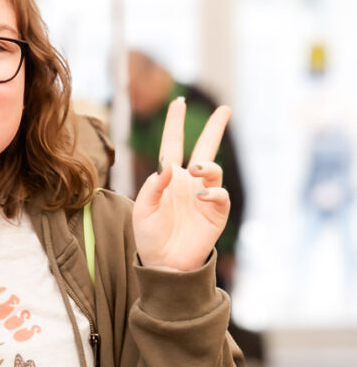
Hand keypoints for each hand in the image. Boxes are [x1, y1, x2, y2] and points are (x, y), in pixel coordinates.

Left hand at [132, 98, 231, 271]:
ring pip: (213, 169)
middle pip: (204, 149)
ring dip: (207, 165)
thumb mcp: (142, 209)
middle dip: (215, 129)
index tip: (178, 102)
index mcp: (168, 178)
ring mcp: (204, 196)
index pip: (172, 145)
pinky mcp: (216, 213)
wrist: (164, 263)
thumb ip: (152, 186)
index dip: (175, 124)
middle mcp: (188, 182)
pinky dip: (213, 191)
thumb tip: (167, 164)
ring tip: (197, 169)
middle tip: (225, 109)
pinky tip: (202, 195)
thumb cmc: (149, 236)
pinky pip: (219, 195)